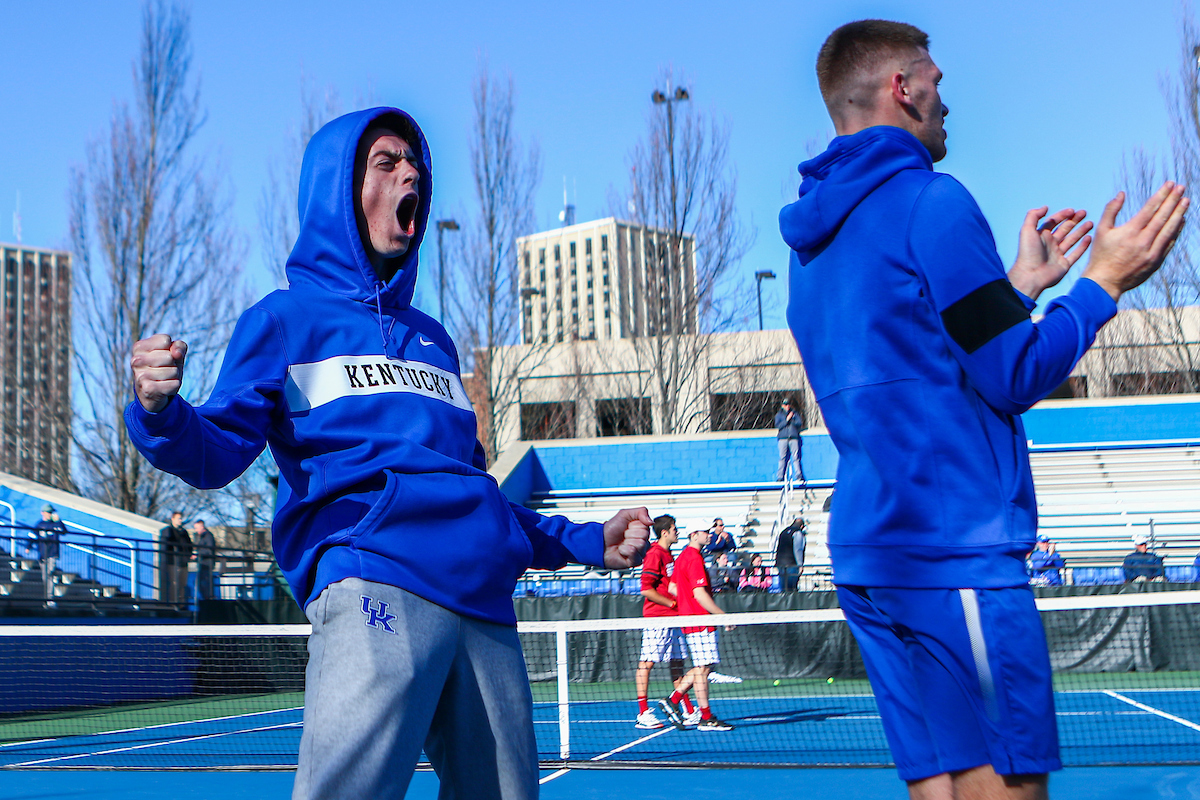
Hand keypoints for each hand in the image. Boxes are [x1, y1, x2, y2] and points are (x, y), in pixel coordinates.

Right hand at [131, 334, 187, 412]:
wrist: (153, 393)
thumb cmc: (164, 367)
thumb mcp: (173, 353)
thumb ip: (179, 346)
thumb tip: (176, 354)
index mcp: (139, 347)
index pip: (165, 340)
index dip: (171, 349)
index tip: (163, 356)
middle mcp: (136, 360)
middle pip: (170, 356)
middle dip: (173, 364)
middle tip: (164, 370)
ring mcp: (140, 375)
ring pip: (173, 371)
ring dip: (174, 376)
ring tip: (164, 379)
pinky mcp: (148, 389)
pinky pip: (174, 384)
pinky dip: (174, 386)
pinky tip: (164, 388)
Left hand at [602, 507, 651, 568]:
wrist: (600, 542)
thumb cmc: (610, 530)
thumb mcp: (624, 514)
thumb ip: (640, 512)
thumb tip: (651, 521)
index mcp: (641, 530)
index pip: (646, 527)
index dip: (634, 526)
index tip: (627, 527)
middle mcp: (642, 541)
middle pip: (644, 536)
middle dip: (630, 534)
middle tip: (623, 535)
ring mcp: (639, 551)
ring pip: (641, 545)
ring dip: (627, 542)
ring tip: (621, 543)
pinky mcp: (635, 561)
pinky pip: (635, 555)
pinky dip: (625, 551)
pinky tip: (621, 551)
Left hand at [1007, 207, 1092, 300]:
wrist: (1031, 275)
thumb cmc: (1028, 252)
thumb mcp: (1027, 230)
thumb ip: (1034, 216)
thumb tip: (1045, 207)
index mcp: (1041, 236)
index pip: (1053, 222)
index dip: (1062, 215)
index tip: (1072, 210)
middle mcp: (1049, 244)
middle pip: (1064, 229)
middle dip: (1074, 220)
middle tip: (1084, 213)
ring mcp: (1057, 255)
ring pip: (1071, 240)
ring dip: (1080, 231)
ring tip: (1091, 223)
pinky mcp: (1064, 265)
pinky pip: (1076, 254)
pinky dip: (1083, 246)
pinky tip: (1089, 238)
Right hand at [1081, 182, 1188, 301]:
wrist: (1105, 282)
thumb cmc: (1101, 255)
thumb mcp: (1101, 231)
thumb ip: (1111, 210)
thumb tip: (1121, 194)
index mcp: (1130, 232)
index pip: (1151, 208)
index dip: (1162, 195)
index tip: (1170, 184)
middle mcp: (1143, 241)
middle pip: (1163, 216)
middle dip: (1173, 200)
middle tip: (1181, 188)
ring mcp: (1152, 252)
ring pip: (1169, 229)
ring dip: (1179, 214)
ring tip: (1185, 201)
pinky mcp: (1156, 262)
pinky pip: (1169, 243)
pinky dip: (1176, 231)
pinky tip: (1180, 221)